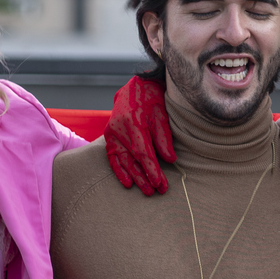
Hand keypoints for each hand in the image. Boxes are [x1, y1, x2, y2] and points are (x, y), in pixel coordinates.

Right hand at [105, 75, 174, 194]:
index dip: (151, 169)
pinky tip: (127, 182)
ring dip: (133, 177)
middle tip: (156, 191)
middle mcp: (118, 130)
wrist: (135, 88)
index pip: (143, 152)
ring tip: (145, 190)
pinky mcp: (109, 136)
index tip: (160, 183)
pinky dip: (119, 170)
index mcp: (133, 123)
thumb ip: (164, 138)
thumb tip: (170, 160)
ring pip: (122, 160)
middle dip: (144, 177)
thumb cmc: (151, 100)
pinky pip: (112, 157)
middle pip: (132, 159)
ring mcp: (111, 134)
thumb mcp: (162, 115)